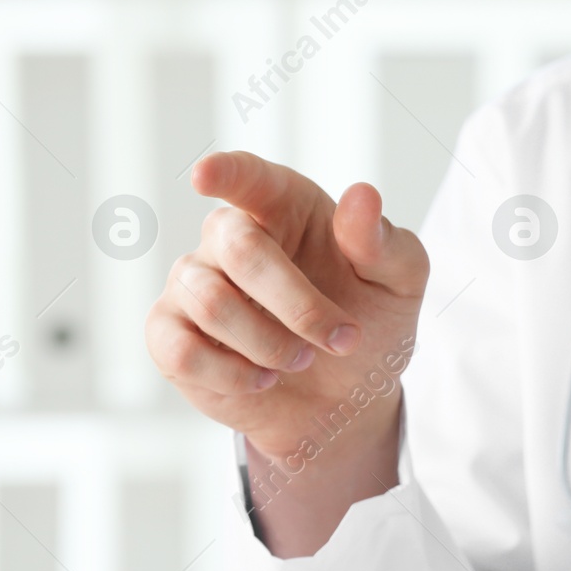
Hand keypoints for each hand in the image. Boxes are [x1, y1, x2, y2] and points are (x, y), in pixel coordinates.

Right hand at [145, 152, 429, 555]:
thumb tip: (362, 195)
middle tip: (342, 340)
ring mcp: (193, 283)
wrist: (348, 397)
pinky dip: (232, 374)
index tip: (205, 175)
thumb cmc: (370, 322)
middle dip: (298, 304)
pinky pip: (181, 350)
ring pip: (211, 302)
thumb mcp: (399, 283)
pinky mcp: (171, 334)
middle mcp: (229, 237)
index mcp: (285, 207)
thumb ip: (383, 242)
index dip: (226, 173)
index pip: (248, 177)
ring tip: (303, 360)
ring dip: (270, 344)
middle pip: (239, 249)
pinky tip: (263, 379)